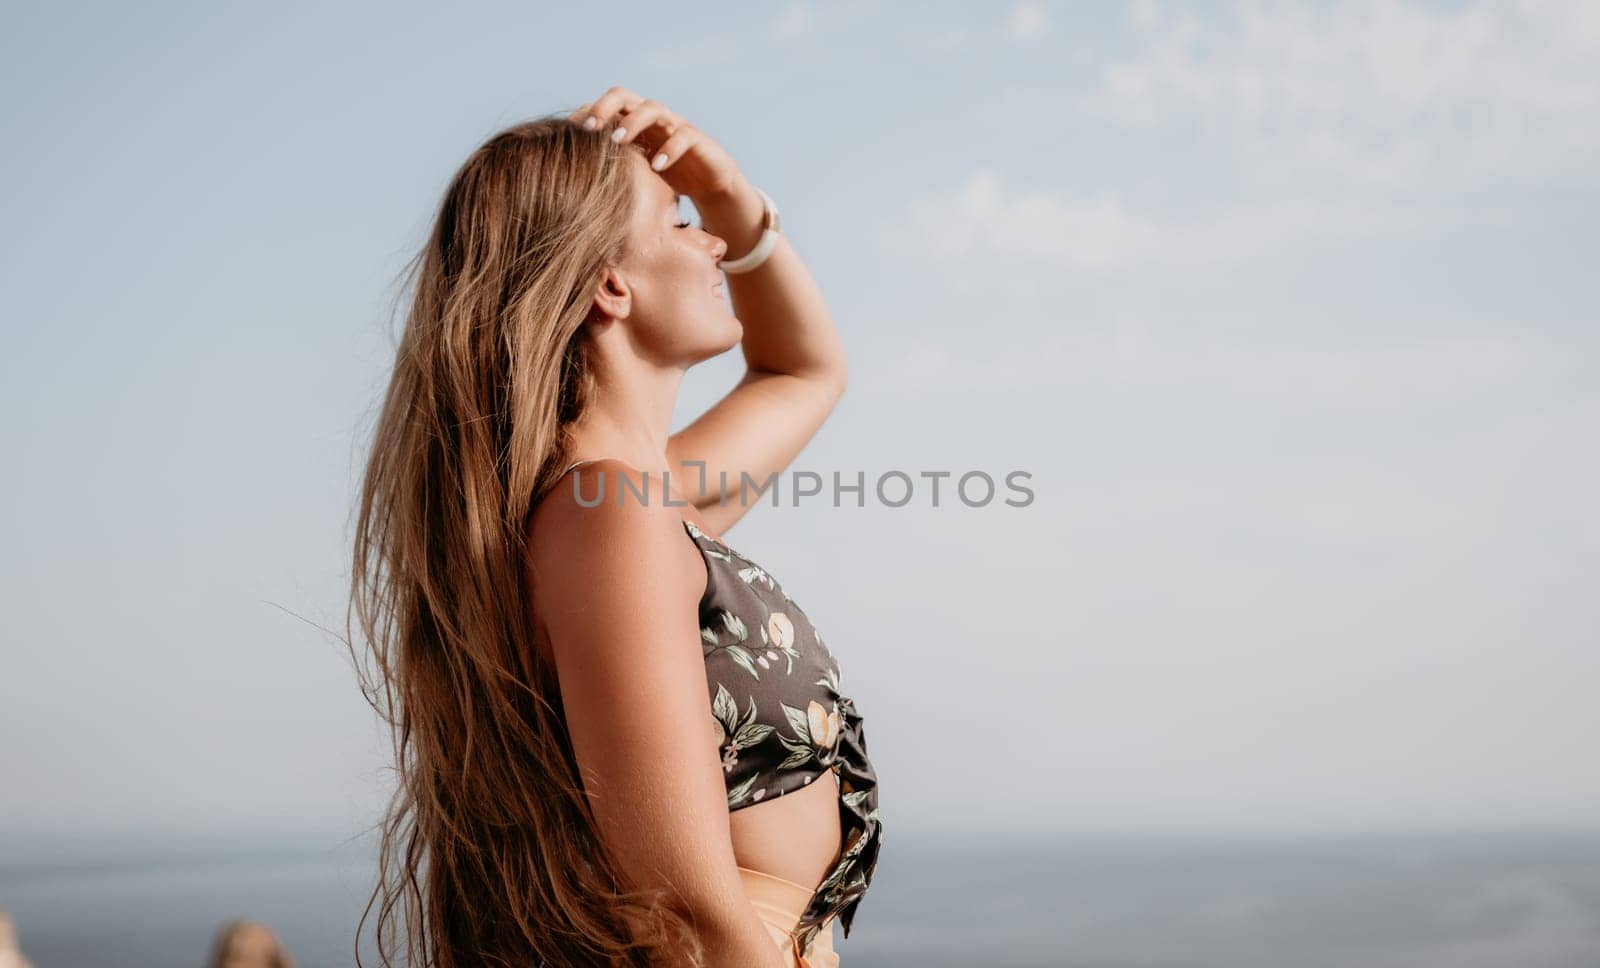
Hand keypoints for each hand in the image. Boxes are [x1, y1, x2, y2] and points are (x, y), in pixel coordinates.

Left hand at [569, 87, 744, 203]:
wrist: (709, 184)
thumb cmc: (665, 177)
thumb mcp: (633, 172)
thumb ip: (610, 166)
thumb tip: (567, 179)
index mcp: (631, 122)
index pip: (605, 107)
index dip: (586, 113)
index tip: (566, 130)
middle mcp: (651, 118)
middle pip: (624, 96)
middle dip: (604, 108)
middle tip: (589, 128)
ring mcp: (674, 125)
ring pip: (652, 108)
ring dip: (632, 122)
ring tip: (618, 142)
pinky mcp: (697, 139)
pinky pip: (683, 135)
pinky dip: (669, 149)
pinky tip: (656, 166)